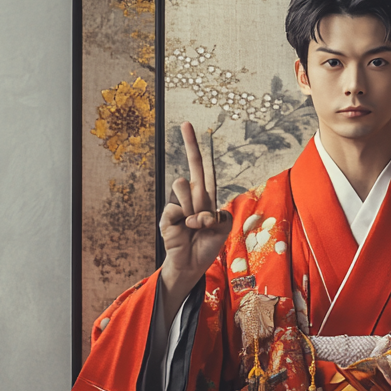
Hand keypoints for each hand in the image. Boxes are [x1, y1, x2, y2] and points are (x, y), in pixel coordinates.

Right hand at [159, 123, 231, 323]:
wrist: (192, 265)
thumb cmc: (207, 246)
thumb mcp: (223, 229)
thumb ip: (219, 215)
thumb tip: (201, 210)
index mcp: (207, 197)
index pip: (205, 171)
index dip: (199, 150)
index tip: (193, 128)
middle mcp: (192, 196)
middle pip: (193, 166)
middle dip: (190, 144)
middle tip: (186, 125)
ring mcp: (178, 204)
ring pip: (184, 185)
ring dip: (194, 206)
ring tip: (196, 224)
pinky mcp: (167, 214)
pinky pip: (178, 207)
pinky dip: (186, 219)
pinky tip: (186, 230)